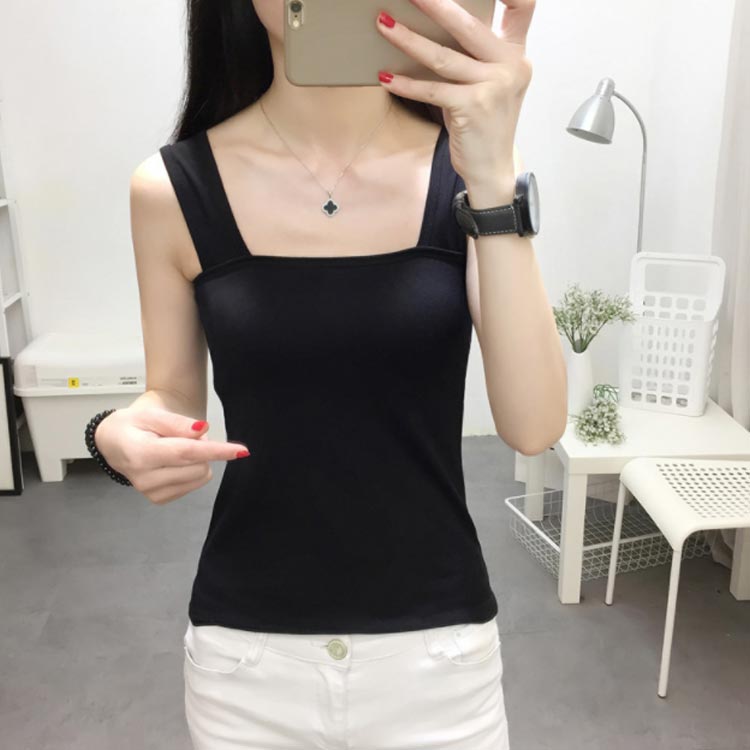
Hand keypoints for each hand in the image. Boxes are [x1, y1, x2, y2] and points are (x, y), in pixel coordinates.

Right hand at [94, 406, 249, 504]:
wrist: (114, 441)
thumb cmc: (131, 424)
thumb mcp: (151, 413)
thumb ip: (178, 423)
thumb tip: (202, 431)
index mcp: (140, 453)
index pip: (186, 453)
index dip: (216, 451)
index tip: (240, 451)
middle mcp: (144, 478)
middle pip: (198, 466)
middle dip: (201, 447)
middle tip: (184, 435)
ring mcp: (151, 492)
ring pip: (199, 476)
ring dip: (197, 459)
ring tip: (175, 446)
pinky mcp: (159, 499)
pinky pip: (193, 484)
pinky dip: (191, 470)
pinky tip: (173, 461)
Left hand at [375, 0, 534, 187]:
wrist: (492, 168)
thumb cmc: (483, 124)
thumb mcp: (488, 83)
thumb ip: (473, 56)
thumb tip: (431, 29)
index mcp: (516, 54)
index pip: (522, 6)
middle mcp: (510, 66)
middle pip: (468, 24)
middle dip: (434, 4)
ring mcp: (494, 87)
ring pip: (442, 56)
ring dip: (408, 40)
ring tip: (384, 24)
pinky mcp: (473, 108)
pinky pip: (432, 90)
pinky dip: (406, 84)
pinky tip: (386, 76)